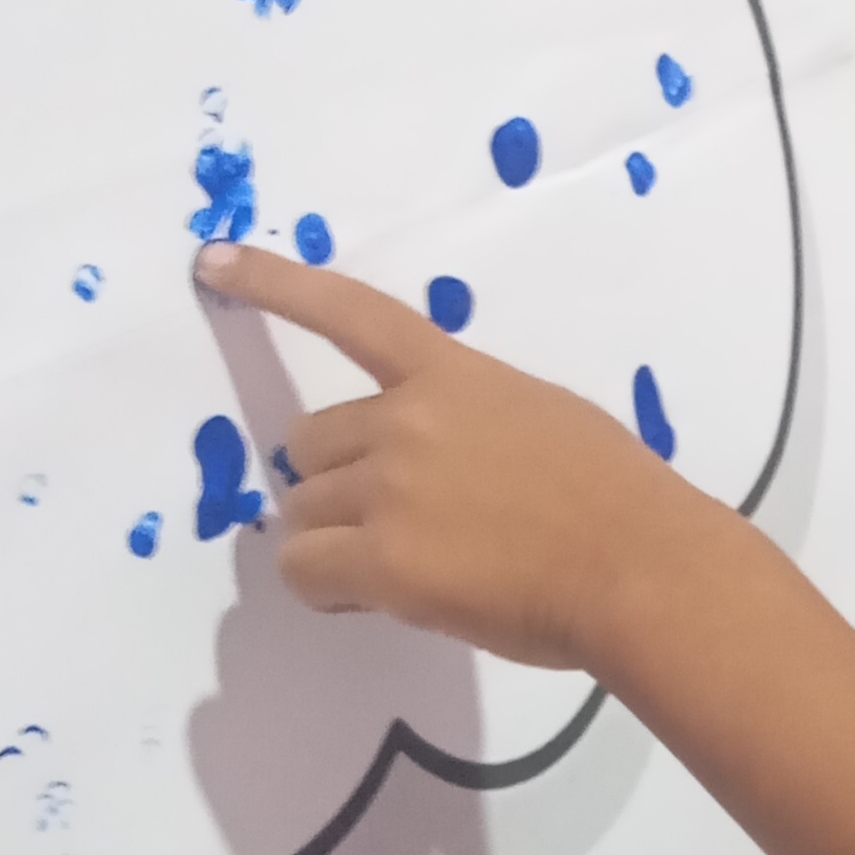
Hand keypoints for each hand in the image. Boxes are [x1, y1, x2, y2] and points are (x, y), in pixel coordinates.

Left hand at [194, 242, 682, 669]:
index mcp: (452, 376)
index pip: (352, 314)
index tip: (216, 258)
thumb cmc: (616, 499)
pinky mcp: (382, 560)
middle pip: (312, 443)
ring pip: (305, 510)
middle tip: (401, 525)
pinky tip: (373, 596)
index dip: (277, 284)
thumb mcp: (542, 419)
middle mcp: (407, 419)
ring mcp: (390, 488)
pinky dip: (325, 586)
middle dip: (341, 483)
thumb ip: (473, 421)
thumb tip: (438, 467)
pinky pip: (304, 569)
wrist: (638, 567)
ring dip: (338, 538)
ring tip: (406, 570)